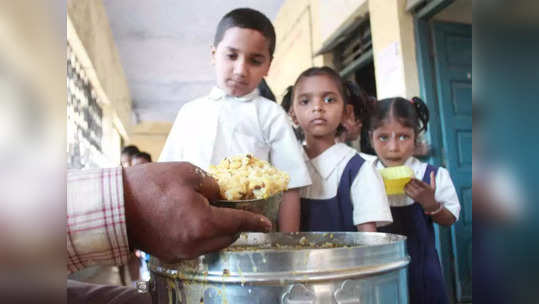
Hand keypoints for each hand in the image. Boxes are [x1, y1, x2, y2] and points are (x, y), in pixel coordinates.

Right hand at [123, 162, 271, 262]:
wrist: (114, 205)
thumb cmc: (149, 185)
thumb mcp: (187, 173)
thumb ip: (211, 185)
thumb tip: (220, 194)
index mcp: (203, 223)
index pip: (238, 223)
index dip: (255, 221)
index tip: (266, 222)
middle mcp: (195, 243)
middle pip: (228, 236)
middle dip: (235, 223)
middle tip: (234, 209)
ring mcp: (182, 252)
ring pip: (212, 243)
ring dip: (218, 230)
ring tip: (211, 211)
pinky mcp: (170, 254)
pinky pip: (196, 246)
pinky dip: (201, 235)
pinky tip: (194, 219)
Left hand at [404, 171, 438, 211]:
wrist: (430, 204)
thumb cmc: (431, 194)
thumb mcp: (433, 186)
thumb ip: (432, 179)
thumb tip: (432, 172)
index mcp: (425, 187)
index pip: (418, 181)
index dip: (413, 178)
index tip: (411, 177)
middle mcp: (421, 191)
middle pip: (412, 183)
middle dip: (409, 181)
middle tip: (407, 179)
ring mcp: (417, 194)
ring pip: (409, 187)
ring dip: (406, 184)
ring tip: (405, 182)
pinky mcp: (413, 197)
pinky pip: (407, 192)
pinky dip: (405, 189)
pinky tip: (405, 187)